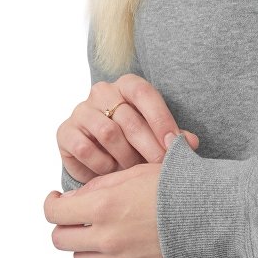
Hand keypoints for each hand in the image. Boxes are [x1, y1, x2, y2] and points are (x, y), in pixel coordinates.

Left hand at [44, 162, 169, 257]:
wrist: (211, 212)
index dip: (52, 203)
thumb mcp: (134, 172)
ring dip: (86, 245)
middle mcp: (106, 236)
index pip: (53, 212)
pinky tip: (116, 252)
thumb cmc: (175, 185)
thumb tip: (74, 199)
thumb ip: (99, 186)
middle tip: (78, 218)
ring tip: (104, 233)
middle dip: (66, 226)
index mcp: (102, 205)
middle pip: (60, 239)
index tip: (58, 200)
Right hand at [57, 73, 198, 183]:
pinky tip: (111, 172)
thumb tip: (192, 143)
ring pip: (107, 133)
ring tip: (134, 171)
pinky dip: (101, 164)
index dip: (161, 119)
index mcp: (127, 85)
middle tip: (160, 167)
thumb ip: (173, 137)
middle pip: (128, 118)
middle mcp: (102, 92)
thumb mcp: (156, 137)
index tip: (175, 144)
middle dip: (148, 146)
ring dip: (125, 157)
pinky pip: (85, 148)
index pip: (144, 93)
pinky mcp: (65, 132)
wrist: (101, 157)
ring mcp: (81, 111)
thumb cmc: (135, 143)